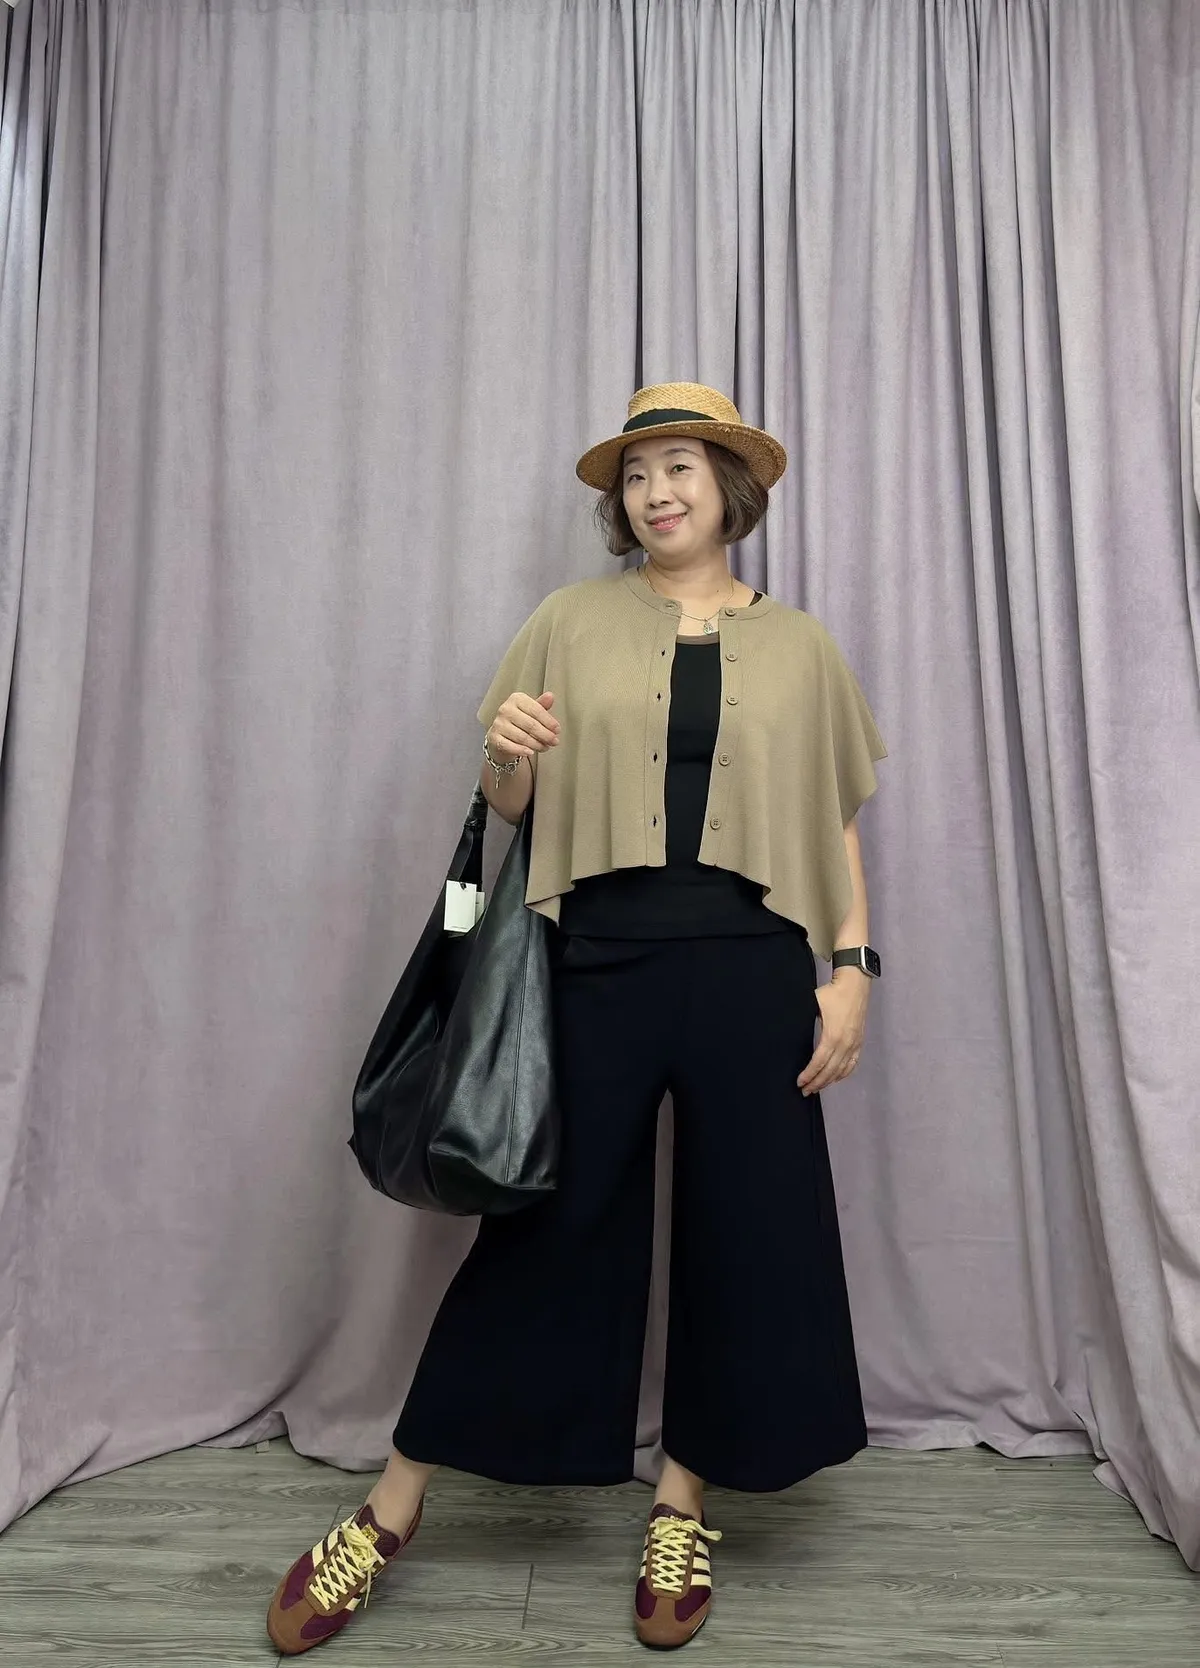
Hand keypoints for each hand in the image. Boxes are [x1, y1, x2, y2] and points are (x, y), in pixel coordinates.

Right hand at [488, 691, 558, 761]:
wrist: (502, 736)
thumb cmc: (520, 722)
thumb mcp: (532, 711)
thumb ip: (541, 706)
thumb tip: (550, 696)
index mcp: (516, 699)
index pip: (536, 710)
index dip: (549, 722)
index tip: (557, 730)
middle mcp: (505, 709)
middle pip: (531, 725)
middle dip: (546, 735)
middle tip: (554, 741)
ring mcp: (498, 724)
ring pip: (522, 737)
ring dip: (537, 745)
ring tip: (545, 747)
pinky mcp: (493, 737)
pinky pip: (510, 746)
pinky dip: (522, 750)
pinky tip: (531, 753)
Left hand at [797, 973, 869, 1096]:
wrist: (855, 985)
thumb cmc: (832, 993)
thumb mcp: (813, 1005)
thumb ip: (803, 1021)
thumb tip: (789, 1029)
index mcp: (832, 1036)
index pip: (818, 1063)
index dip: (808, 1075)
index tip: (799, 1082)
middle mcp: (845, 1044)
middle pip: (830, 1071)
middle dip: (816, 1083)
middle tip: (805, 1091)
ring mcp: (854, 1044)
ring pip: (841, 1070)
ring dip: (828, 1081)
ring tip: (817, 1088)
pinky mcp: (859, 1042)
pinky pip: (852, 1064)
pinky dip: (843, 1074)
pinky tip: (835, 1079)